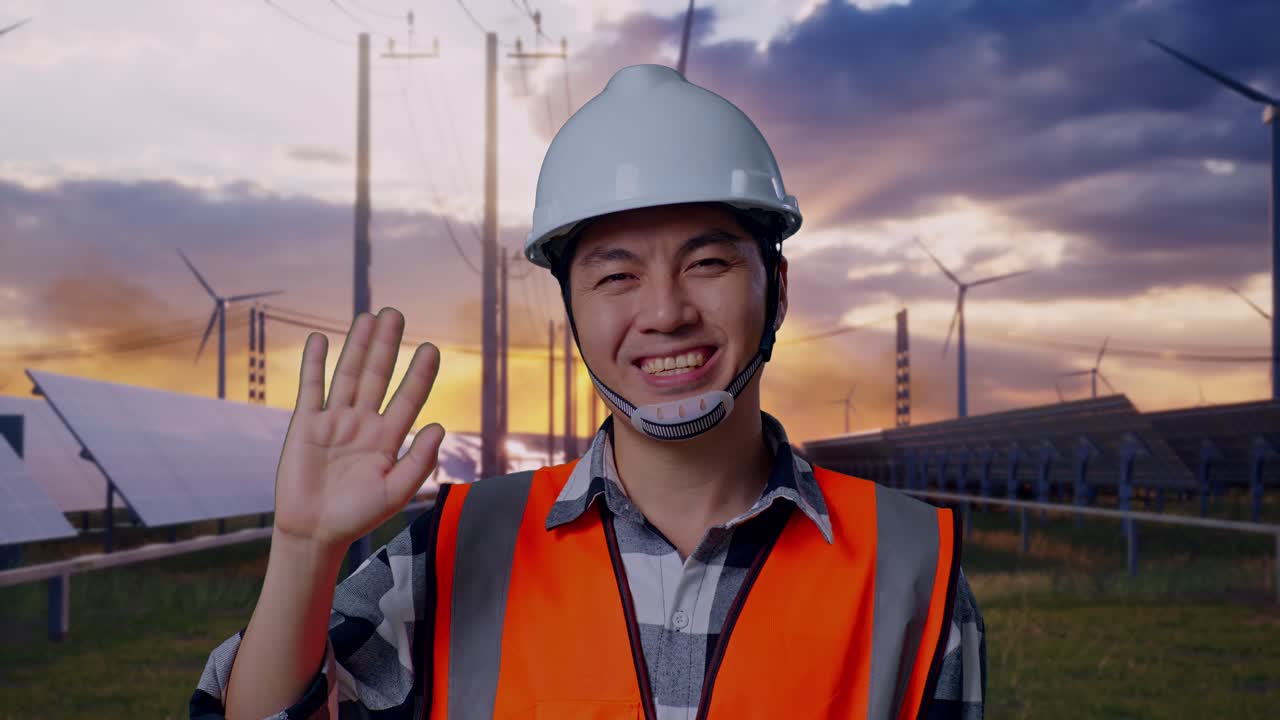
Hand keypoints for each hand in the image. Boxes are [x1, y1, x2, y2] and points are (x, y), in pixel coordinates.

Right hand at [271, 307, 444, 553]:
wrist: (314, 532)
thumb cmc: (358, 516)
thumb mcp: (396, 492)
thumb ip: (419, 461)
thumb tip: (439, 425)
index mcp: (389, 438)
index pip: (408, 398)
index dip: (420, 374)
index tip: (432, 348)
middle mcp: (364, 423)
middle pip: (377, 376)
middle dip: (387, 345)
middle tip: (396, 314)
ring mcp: (335, 421)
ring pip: (348, 375)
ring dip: (358, 346)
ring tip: (369, 316)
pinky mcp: (306, 424)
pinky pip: (312, 388)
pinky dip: (315, 363)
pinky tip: (321, 338)